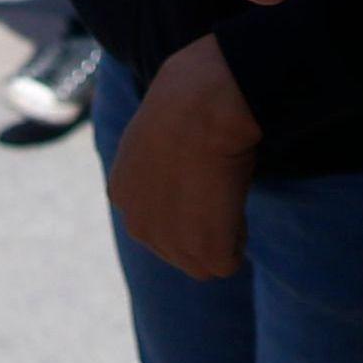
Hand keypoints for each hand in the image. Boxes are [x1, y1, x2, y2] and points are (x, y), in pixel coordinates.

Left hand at [107, 36, 261, 280]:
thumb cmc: (187, 101)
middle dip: (202, 229)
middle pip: (178, 249)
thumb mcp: (156, 129)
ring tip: (227, 190)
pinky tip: (236, 199)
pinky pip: (229, 260)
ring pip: (204, 261)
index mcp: (122, 192)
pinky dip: (240, 237)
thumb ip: (159, 162)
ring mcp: (167, 243)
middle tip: (220, 187)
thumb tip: (185, 168)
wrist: (201, 105)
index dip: (185, 205)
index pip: (156, 219)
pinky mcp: (203, 252)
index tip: (201, 178)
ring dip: (223, 234)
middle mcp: (136, 224)